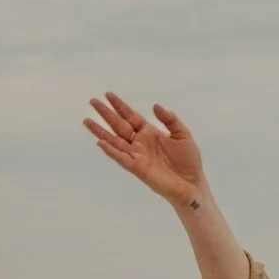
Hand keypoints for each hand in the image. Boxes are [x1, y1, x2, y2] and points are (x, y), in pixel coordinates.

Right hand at [84, 93, 206, 210]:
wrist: (192, 184)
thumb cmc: (189, 161)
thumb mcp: (182, 134)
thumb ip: (169, 119)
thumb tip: (155, 106)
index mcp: (149, 133)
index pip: (130, 116)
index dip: (120, 106)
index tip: (108, 95)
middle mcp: (140, 143)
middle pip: (119, 125)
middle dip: (106, 113)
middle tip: (92, 101)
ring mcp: (137, 156)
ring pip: (114, 141)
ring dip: (100, 131)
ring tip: (87, 121)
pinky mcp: (138, 168)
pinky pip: (121, 158)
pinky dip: (111, 150)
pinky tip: (100, 142)